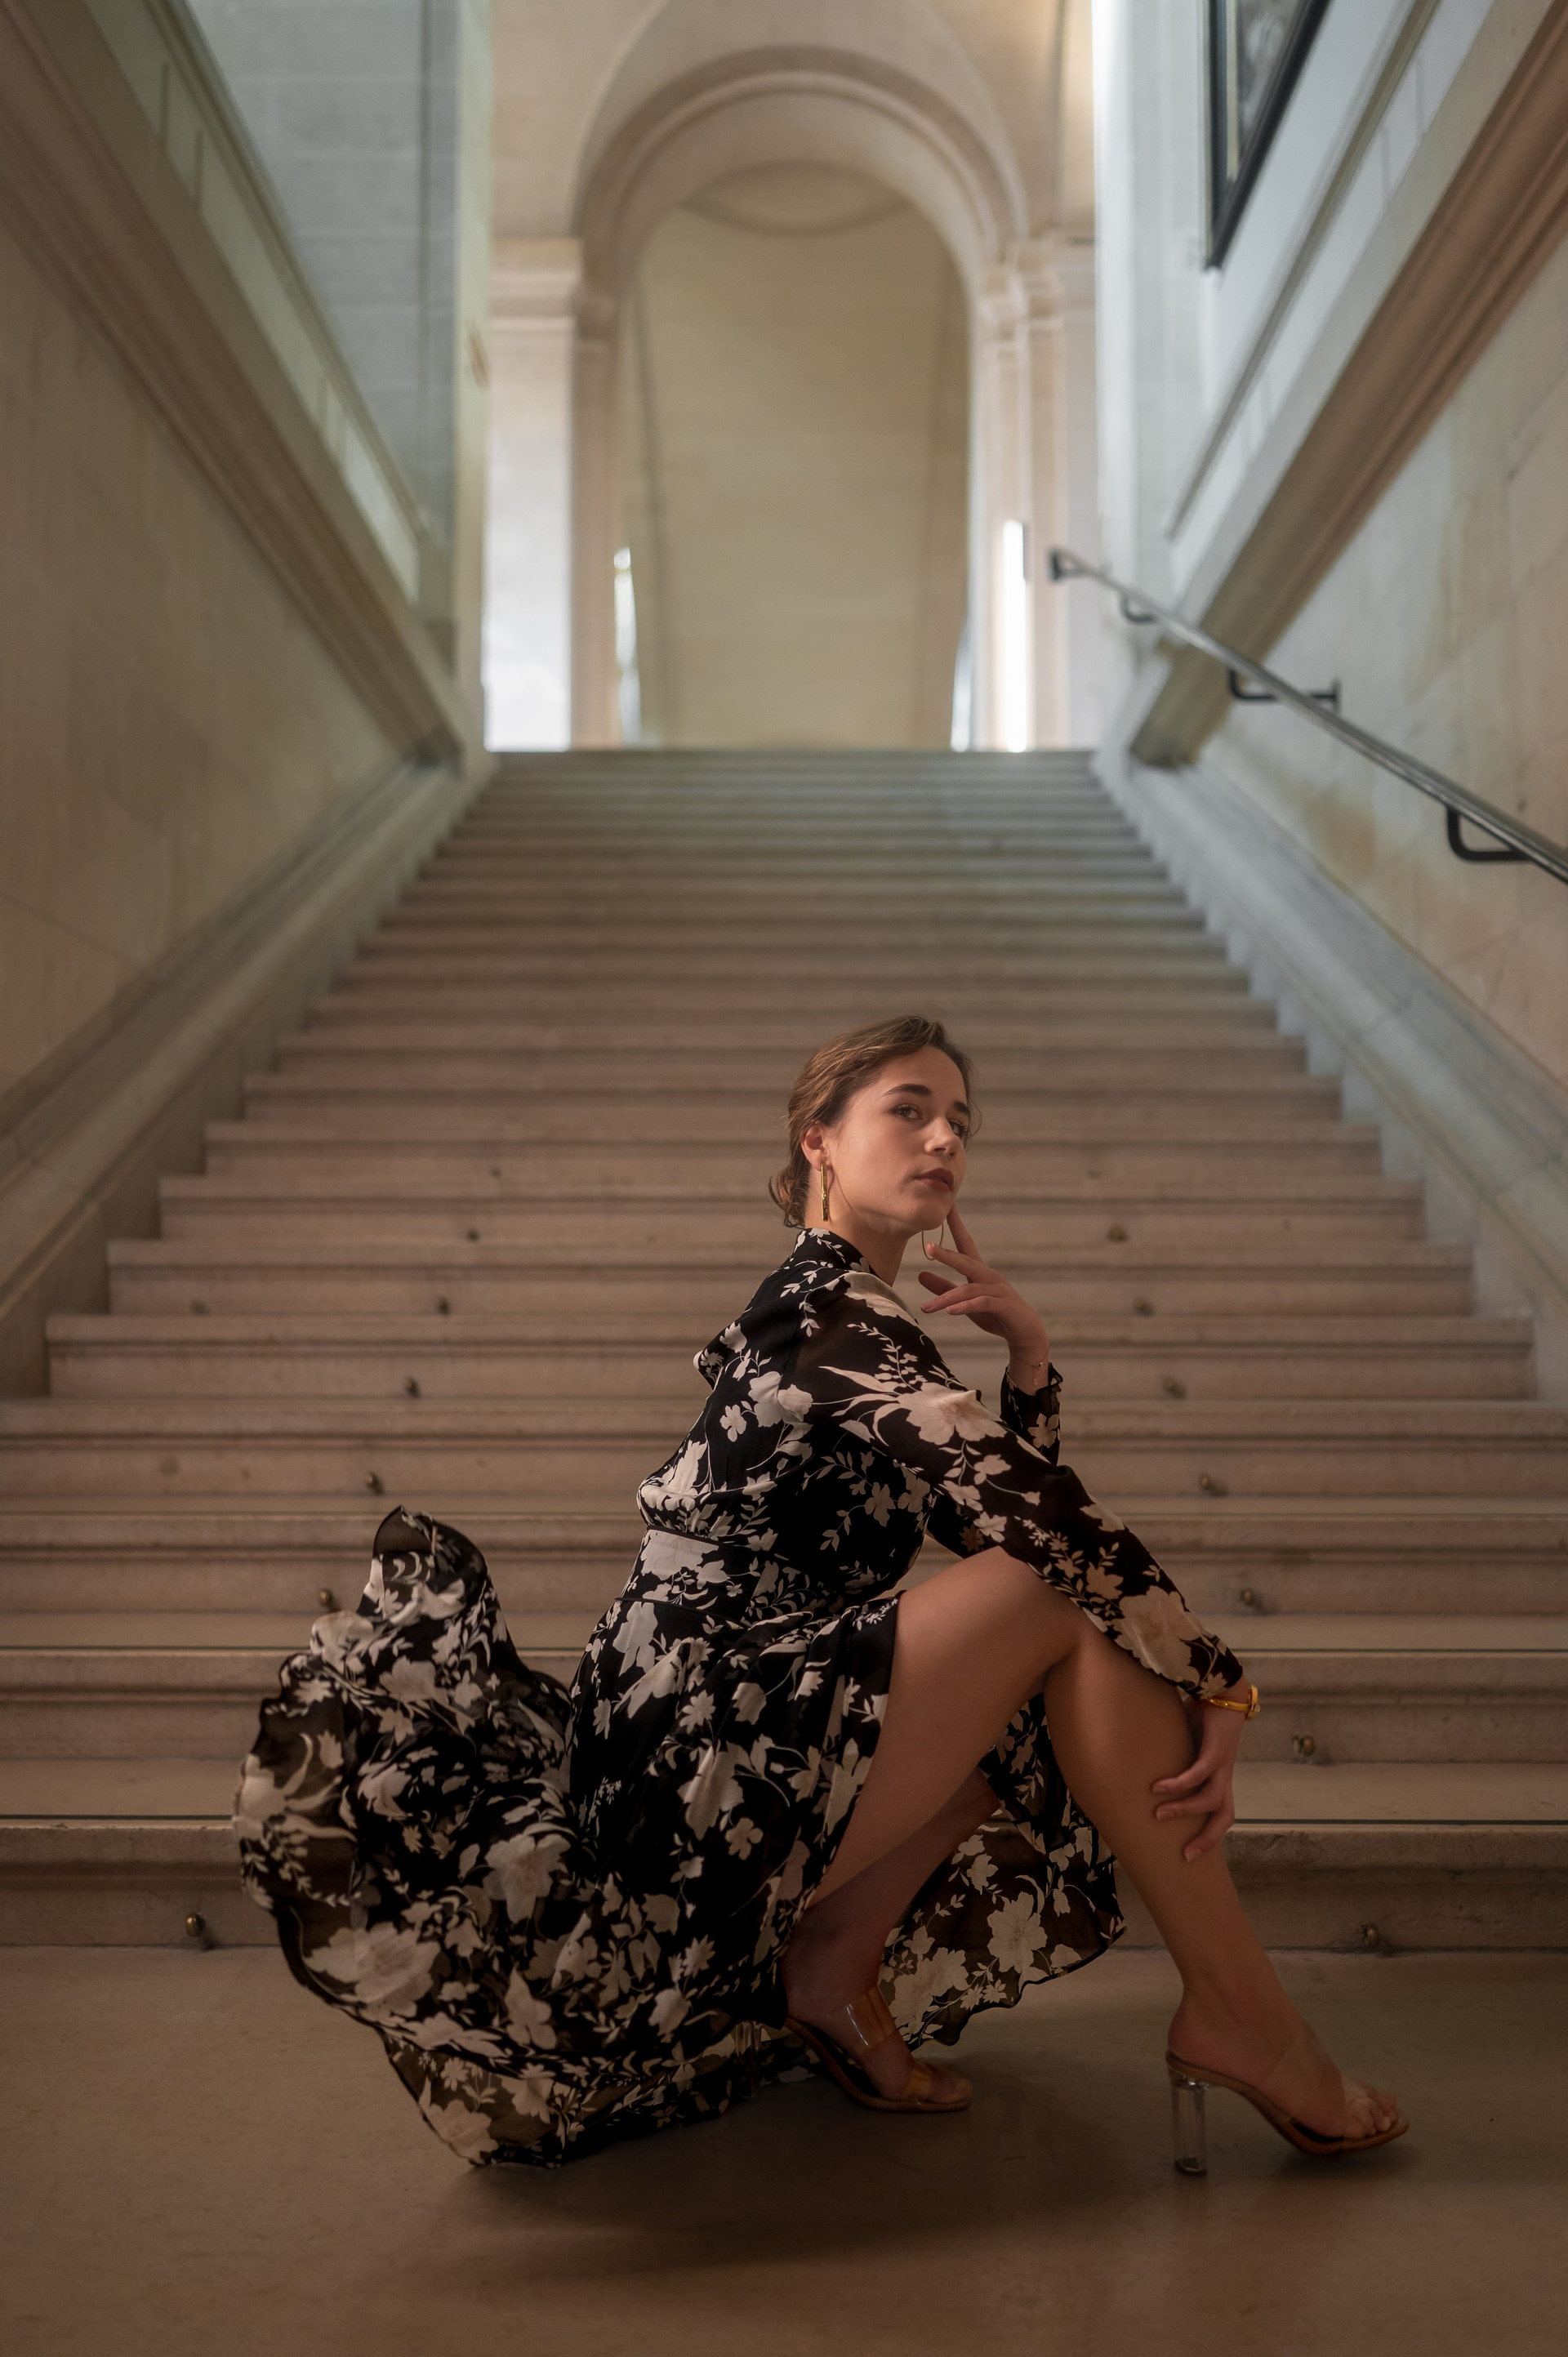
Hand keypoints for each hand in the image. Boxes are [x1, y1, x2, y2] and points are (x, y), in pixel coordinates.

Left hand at [917, 1207, 1050, 1387]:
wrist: (1025, 1333)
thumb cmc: (995, 1315)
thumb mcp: (965, 1302)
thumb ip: (944, 1289)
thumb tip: (920, 1274)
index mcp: (980, 1272)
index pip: (965, 1243)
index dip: (956, 1225)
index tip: (948, 1206)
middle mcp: (989, 1276)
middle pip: (966, 1261)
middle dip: (948, 1254)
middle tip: (929, 1246)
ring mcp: (998, 1290)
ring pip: (969, 1289)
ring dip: (946, 1299)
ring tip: (926, 1308)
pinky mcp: (1004, 1307)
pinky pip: (982, 1304)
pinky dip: (965, 1307)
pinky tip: (951, 1311)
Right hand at [1151, 1689, 1245, 1860]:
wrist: (1223, 1690)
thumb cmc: (1203, 1715)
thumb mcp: (1188, 1743)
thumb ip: (1174, 1757)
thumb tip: (1144, 1762)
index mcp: (1219, 1777)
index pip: (1221, 1814)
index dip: (1209, 1835)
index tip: (1188, 1852)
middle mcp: (1224, 1776)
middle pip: (1224, 1817)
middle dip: (1207, 1839)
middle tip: (1185, 1855)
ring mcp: (1222, 1765)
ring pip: (1209, 1800)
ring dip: (1184, 1810)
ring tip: (1158, 1813)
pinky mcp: (1216, 1751)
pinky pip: (1198, 1774)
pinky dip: (1179, 1783)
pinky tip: (1159, 1786)